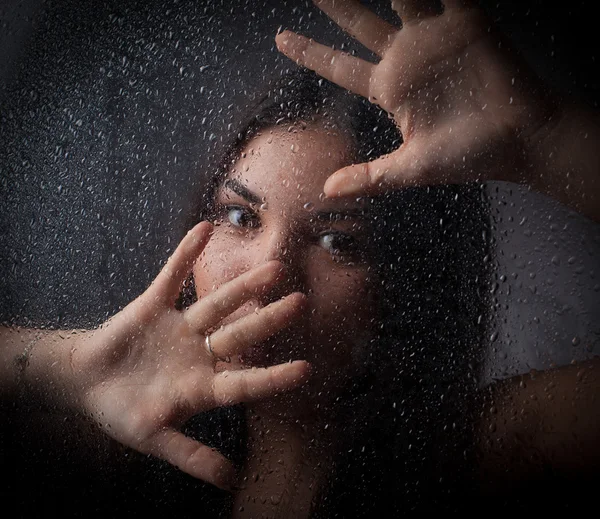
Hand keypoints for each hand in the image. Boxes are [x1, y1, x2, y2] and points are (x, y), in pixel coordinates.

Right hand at [67, 222, 308, 489]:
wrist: (84, 384)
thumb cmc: (120, 412)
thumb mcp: (154, 438)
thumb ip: (190, 456)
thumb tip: (231, 482)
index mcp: (202, 386)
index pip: (245, 381)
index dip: (273, 377)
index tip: (307, 369)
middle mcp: (199, 353)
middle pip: (241, 334)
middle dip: (270, 319)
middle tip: (302, 302)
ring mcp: (179, 327)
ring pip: (217, 303)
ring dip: (244, 286)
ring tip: (275, 268)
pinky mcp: (154, 305)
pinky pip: (172, 276)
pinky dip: (186, 254)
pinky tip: (205, 228)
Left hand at [276, 0, 555, 197]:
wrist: (520, 143)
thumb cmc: (468, 157)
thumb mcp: (410, 169)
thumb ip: (369, 176)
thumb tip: (326, 190)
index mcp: (389, 89)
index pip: (338, 66)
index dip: (309, 52)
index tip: (280, 38)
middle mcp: (406, 59)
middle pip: (358, 23)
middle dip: (333, 3)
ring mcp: (436, 39)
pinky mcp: (469, 25)